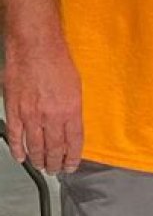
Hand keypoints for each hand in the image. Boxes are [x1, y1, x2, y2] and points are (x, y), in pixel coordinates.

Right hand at [2, 36, 82, 173]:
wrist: (34, 45)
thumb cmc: (57, 59)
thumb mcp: (76, 85)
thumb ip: (73, 108)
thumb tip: (71, 126)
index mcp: (71, 109)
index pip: (74, 142)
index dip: (73, 158)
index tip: (71, 165)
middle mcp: (51, 116)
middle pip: (54, 149)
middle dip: (55, 163)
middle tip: (55, 170)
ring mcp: (30, 115)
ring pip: (35, 147)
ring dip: (38, 160)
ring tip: (42, 166)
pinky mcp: (14, 110)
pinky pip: (16, 136)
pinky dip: (18, 149)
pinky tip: (21, 156)